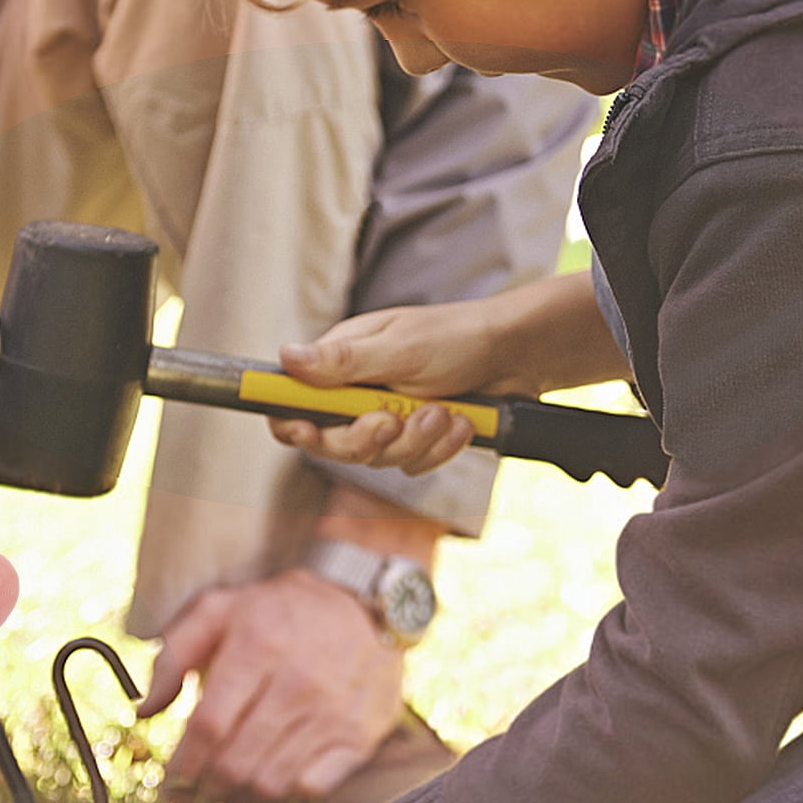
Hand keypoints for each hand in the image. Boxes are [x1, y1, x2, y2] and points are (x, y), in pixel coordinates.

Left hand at [141, 569, 402, 798]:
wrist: (360, 603)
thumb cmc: (278, 610)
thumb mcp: (220, 609)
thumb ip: (175, 654)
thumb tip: (144, 712)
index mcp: (258, 645)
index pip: (209, 725)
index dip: (183, 762)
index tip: (172, 778)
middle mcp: (298, 681)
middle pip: (237, 762)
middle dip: (208, 784)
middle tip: (199, 787)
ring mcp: (333, 712)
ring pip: (271, 782)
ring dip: (244, 791)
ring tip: (234, 780)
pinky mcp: (359, 735)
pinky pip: (312, 787)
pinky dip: (288, 789)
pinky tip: (277, 772)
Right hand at [270, 275, 628, 473]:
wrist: (516, 355)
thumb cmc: (457, 337)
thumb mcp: (399, 347)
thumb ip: (342, 361)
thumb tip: (286, 357)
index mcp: (341, 362)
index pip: (292, 400)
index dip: (292, 422)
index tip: (307, 431)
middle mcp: (357, 392)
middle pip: (331, 442)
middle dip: (366, 438)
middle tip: (394, 420)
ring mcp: (388, 417)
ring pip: (376, 459)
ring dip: (414, 441)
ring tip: (442, 411)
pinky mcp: (416, 438)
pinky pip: (411, 465)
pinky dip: (437, 449)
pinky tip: (458, 423)